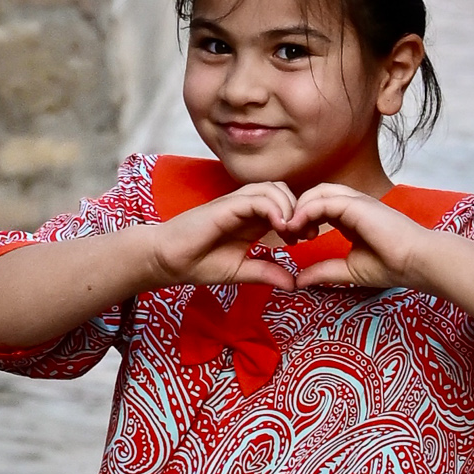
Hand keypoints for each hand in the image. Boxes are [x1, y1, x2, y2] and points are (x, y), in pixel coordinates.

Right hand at [150, 182, 300, 290]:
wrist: (167, 260)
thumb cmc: (198, 263)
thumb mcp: (240, 271)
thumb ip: (265, 272)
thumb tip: (293, 284)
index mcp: (251, 220)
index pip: (284, 205)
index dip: (301, 218)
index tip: (306, 240)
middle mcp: (246, 207)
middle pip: (284, 191)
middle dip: (300, 209)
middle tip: (306, 234)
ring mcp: (235, 203)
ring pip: (273, 189)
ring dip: (289, 207)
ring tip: (292, 232)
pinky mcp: (226, 205)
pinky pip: (256, 198)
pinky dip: (273, 208)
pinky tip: (279, 227)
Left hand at [279, 184, 427, 290]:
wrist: (416, 262)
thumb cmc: (391, 266)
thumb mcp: (348, 270)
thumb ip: (324, 271)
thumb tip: (298, 281)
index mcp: (352, 217)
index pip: (320, 207)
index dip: (302, 219)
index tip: (294, 240)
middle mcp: (353, 205)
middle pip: (315, 195)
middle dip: (297, 211)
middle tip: (287, 234)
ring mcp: (356, 202)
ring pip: (318, 193)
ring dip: (299, 209)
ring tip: (289, 230)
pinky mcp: (357, 204)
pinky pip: (325, 201)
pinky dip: (307, 211)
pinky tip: (298, 227)